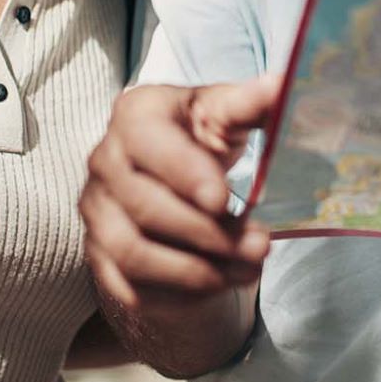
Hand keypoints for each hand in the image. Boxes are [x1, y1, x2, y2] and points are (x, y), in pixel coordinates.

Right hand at [80, 74, 282, 311]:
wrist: (178, 180)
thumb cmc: (203, 138)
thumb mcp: (228, 113)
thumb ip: (252, 103)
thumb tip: (283, 87)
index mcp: (134, 115)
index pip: (147, 142)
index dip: (184, 172)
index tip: (225, 199)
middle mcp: (105, 162)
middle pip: (144, 207)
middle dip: (208, 233)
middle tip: (261, 245)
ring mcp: (98, 214)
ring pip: (134, 254)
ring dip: (197, 270)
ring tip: (248, 269)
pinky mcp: (101, 258)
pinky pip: (133, 289)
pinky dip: (182, 294)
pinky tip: (223, 283)